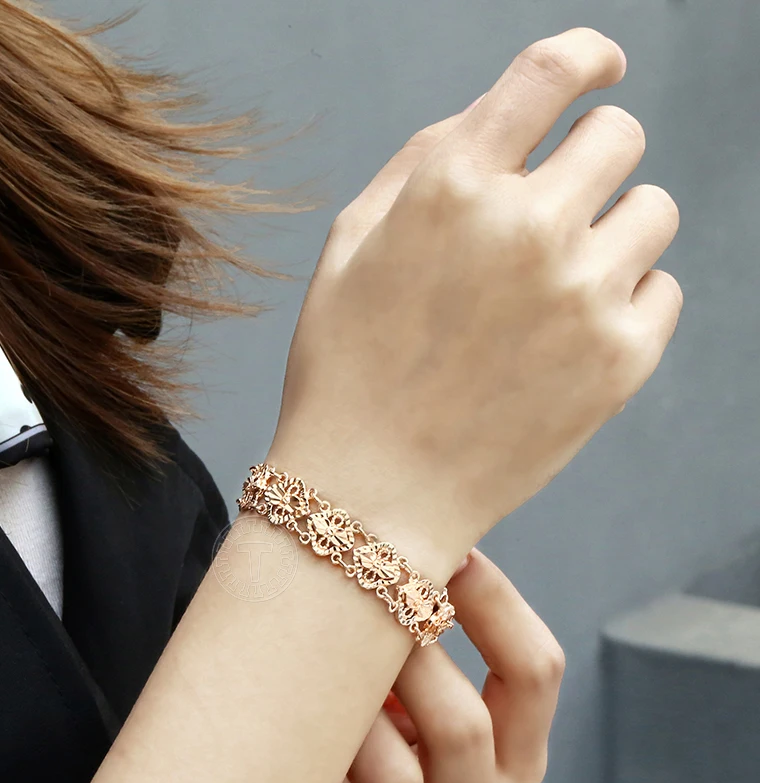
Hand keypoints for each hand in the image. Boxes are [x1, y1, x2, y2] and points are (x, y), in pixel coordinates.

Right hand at [268, 27, 681, 580]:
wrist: (369, 496)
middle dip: (586, 161)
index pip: (552, 71)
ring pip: (655, 208)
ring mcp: (581, 295)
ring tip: (556, 284)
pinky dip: (626, 299)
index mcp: (451, 187)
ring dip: (611, 230)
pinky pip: (664, 288)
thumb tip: (501, 116)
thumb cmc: (346, 372)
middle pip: (618, 135)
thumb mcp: (348, 248)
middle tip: (550, 211)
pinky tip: (569, 336)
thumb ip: (424, 164)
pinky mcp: (619, 361)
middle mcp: (526, 227)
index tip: (600, 68)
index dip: (587, 57)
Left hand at [284, 550, 564, 782]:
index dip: (493, 602)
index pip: (535, 674)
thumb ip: (428, 623)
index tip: (448, 549)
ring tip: (316, 675)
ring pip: (396, 776)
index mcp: (512, 764)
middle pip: (466, 727)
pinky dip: (302, 757)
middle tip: (359, 605)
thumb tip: (428, 521)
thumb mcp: (408, 681)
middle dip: (409, 654)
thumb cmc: (359, 721)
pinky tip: (281, 730)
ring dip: (350, 711)